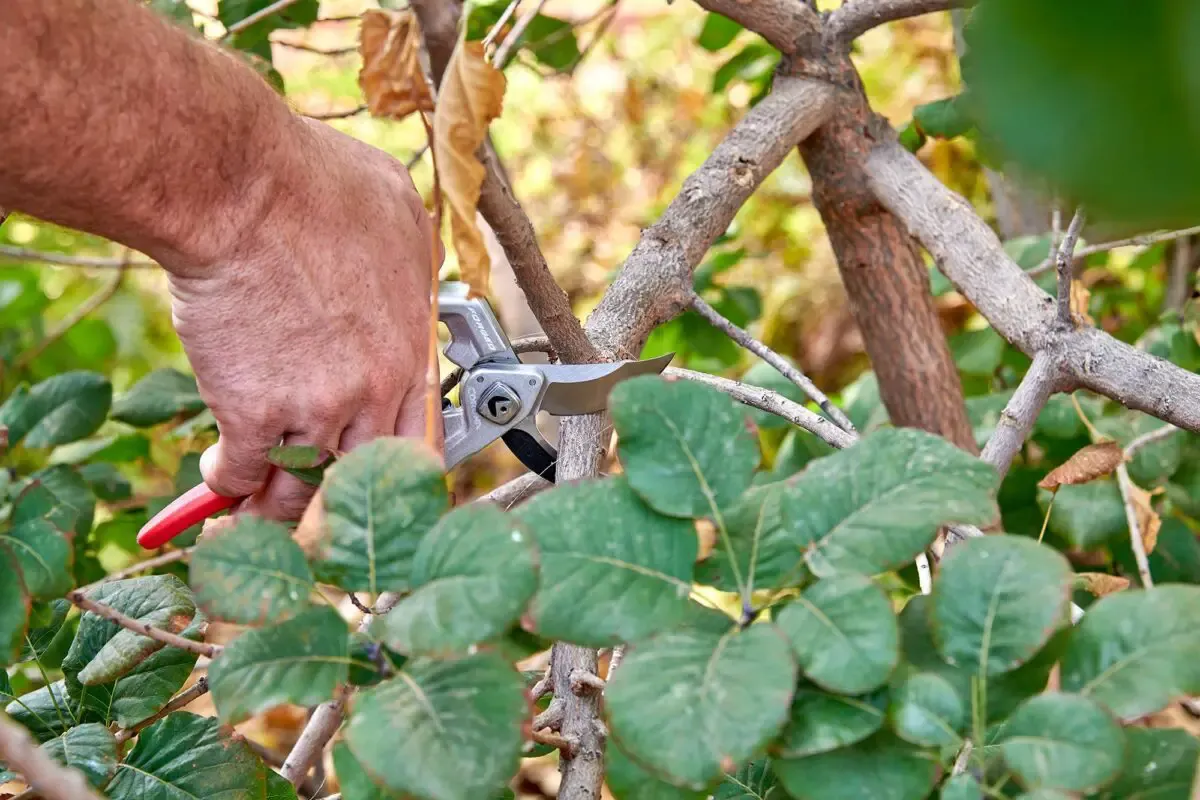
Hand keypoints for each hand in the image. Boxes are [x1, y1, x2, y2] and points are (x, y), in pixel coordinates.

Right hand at [164, 117, 439, 519]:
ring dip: (275, 504)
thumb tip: (415, 269)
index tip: (374, 478)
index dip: (395, 468)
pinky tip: (218, 476)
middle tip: (311, 506)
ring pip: (299, 487)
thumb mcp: (399, 214)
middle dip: (334, 498)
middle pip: (360, 475)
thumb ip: (413, 260)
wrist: (241, 187)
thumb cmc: (316, 184)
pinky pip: (239, 475)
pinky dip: (225, 483)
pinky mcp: (250, 414)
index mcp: (408, 352)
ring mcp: (312, 408)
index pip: (420, 442)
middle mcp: (369, 392)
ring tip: (255, 510)